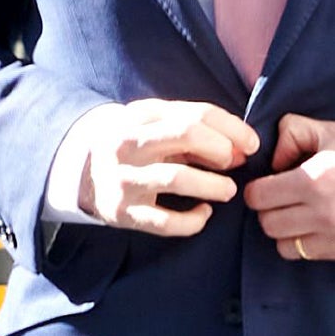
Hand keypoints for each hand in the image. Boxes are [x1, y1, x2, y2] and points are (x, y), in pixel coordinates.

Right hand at [78, 99, 257, 235]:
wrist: (82, 171)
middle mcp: (128, 145)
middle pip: (186, 135)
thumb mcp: (158, 125)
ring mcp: (123, 180)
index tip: (252, 144)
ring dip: (212, 184)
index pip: (196, 114)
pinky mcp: (123, 213)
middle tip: (234, 163)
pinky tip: (204, 213)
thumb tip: (243, 150)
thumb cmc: (138, 144)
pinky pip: (164, 221)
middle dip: (221, 149)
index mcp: (141, 117)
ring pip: (176, 178)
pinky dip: (192, 221)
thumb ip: (199, 131)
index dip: (232, 128)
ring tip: (228, 190)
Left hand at [244, 116, 334, 262]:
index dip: (260, 188)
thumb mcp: (334, 129)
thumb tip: (272, 159)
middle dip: (271, 208)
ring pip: (285, 246)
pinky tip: (322, 223)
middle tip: (285, 196)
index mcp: (315, 180)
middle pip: (268, 224)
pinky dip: (309, 241)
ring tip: (302, 212)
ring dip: (287, 229)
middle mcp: (324, 213)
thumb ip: (292, 133)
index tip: (271, 182)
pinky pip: (311, 255)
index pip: (259, 198)